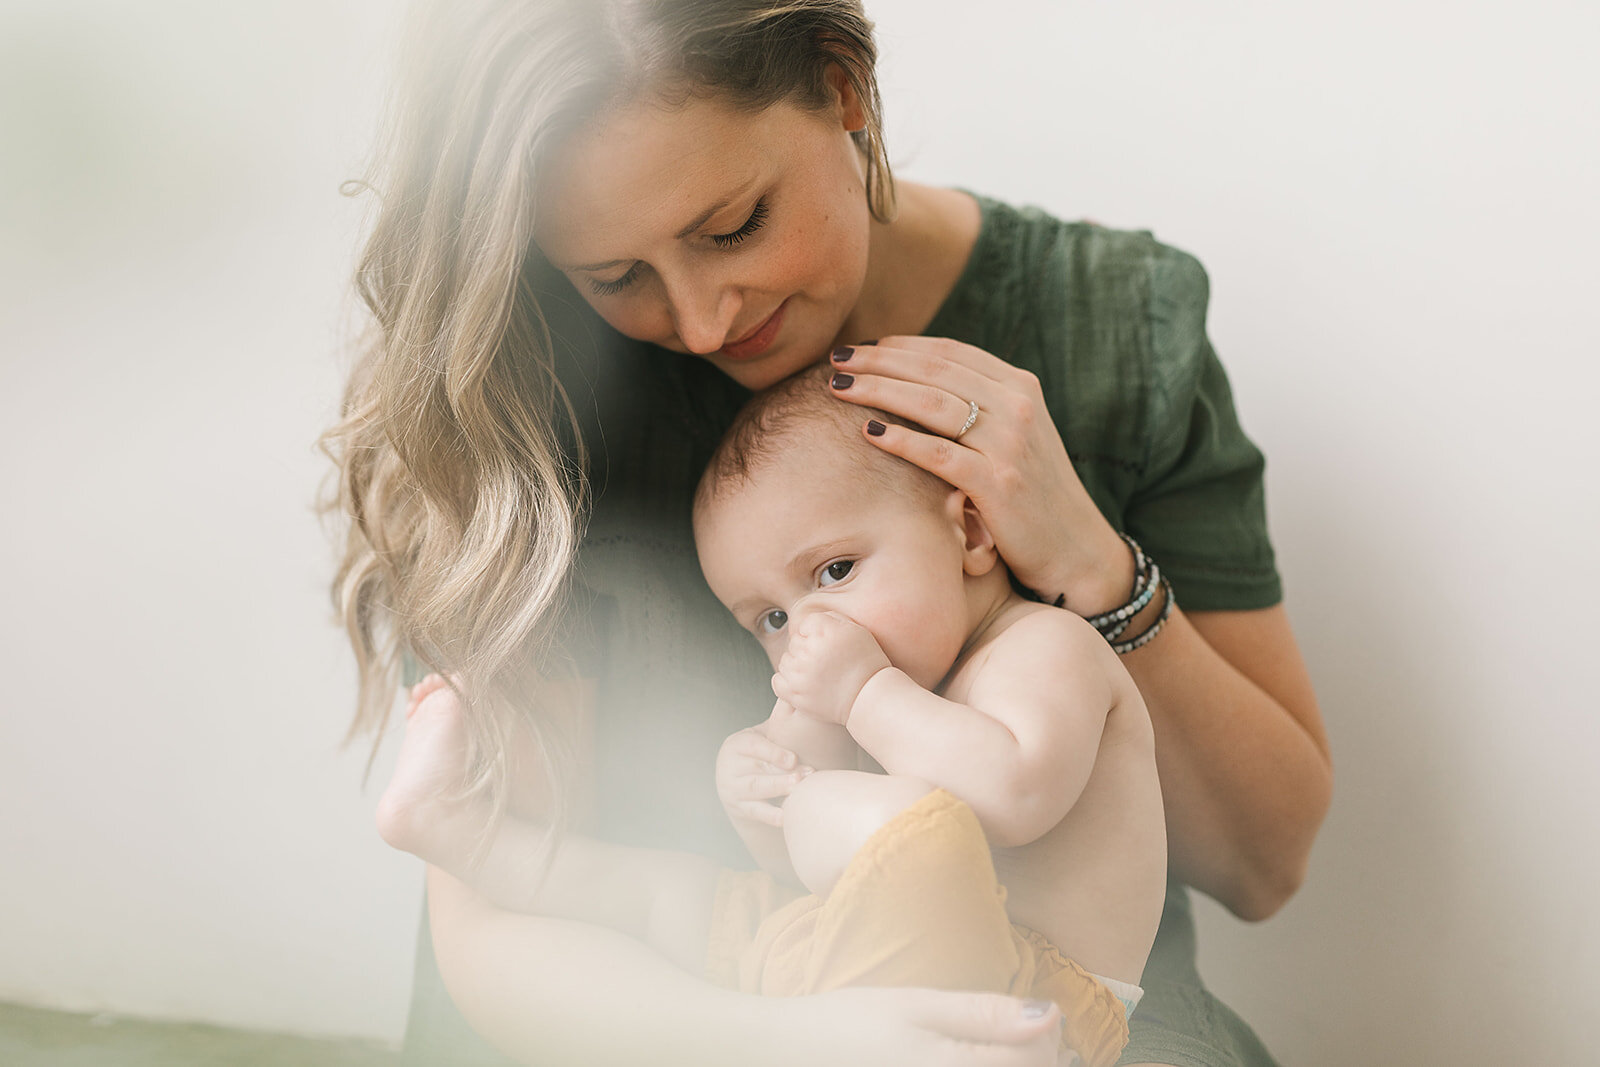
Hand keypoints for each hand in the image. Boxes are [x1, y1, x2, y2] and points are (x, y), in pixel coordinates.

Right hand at [715, 723, 810, 827]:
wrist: (737, 781)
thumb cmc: (760, 752)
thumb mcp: (763, 735)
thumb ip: (779, 717)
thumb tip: (793, 689)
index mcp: (736, 745)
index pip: (752, 746)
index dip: (772, 752)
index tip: (793, 759)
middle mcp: (729, 768)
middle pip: (755, 772)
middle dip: (782, 776)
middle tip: (807, 775)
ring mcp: (732, 790)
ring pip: (756, 792)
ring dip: (779, 791)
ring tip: (800, 790)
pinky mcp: (739, 809)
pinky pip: (756, 813)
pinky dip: (772, 816)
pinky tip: (789, 816)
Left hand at [772, 611, 891, 725]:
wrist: (869, 697)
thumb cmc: (866, 664)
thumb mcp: (856, 631)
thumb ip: (831, 619)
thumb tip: (812, 621)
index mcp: (825, 632)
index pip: (806, 624)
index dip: (817, 634)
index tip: (830, 645)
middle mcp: (810, 650)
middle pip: (795, 641)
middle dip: (808, 649)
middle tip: (827, 662)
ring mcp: (799, 673)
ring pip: (786, 660)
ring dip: (798, 665)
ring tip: (819, 674)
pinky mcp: (794, 694)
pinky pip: (777, 680)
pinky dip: (787, 681)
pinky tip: (804, 683)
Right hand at [780, 986, 1063, 1066]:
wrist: (783, 1059)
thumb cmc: (846, 1027)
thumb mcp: (915, 1006)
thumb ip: (983, 1014)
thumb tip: (1049, 1014)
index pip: (1039, 1057)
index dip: (1047, 1034)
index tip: (1029, 1016)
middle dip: (1035, 1058)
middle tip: (1012, 1036)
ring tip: (986, 1055)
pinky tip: (963, 1065)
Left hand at [829, 337, 1131, 613]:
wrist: (1075, 547)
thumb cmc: (1032, 492)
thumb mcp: (1014, 435)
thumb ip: (978, 405)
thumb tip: (915, 382)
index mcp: (1019, 387)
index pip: (949, 352)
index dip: (900, 345)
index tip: (862, 347)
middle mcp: (1017, 406)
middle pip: (933, 370)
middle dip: (878, 360)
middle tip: (837, 357)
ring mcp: (1009, 444)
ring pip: (930, 403)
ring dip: (878, 391)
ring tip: (839, 387)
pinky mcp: (998, 483)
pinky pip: (939, 453)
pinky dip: (901, 439)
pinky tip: (868, 433)